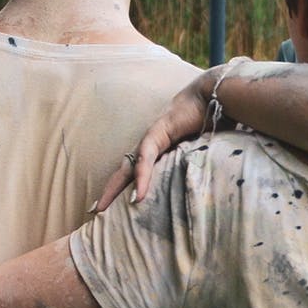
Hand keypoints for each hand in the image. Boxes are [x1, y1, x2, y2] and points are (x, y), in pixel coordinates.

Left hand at [95, 63, 232, 210]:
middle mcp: (150, 145)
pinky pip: (146, 158)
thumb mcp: (199, 151)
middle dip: (109, 192)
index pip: (135, 172)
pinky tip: (138, 196)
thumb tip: (201, 188)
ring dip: (114, 189)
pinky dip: (141, 177)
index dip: (124, 189)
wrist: (214, 96)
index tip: (111, 207)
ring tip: (102, 208)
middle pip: (123, 172)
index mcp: (158, 150)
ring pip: (128, 168)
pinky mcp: (159, 133)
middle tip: (94, 212)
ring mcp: (151, 139)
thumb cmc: (210, 121)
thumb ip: (193, 167)